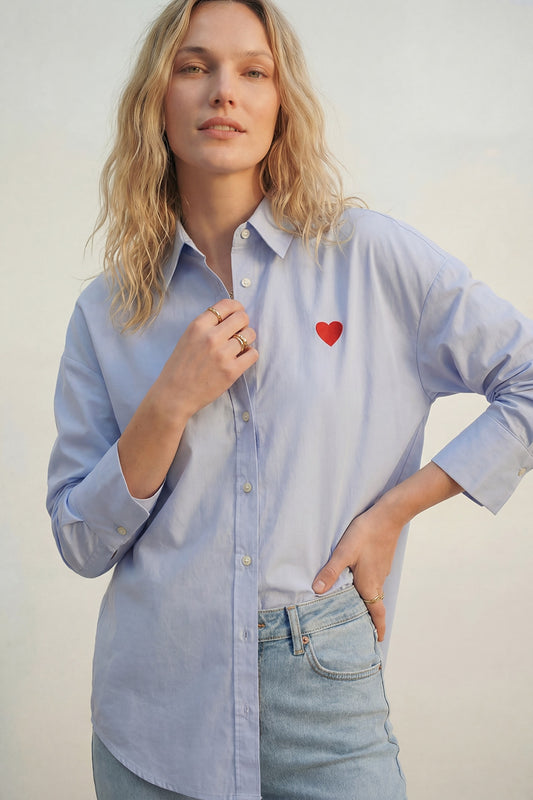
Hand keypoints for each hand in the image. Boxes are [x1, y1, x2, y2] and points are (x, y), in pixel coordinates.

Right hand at [155, 298, 257, 419]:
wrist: (174, 395)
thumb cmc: (179, 367)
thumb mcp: (187, 338)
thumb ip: (206, 326)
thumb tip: (230, 318)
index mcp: (198, 326)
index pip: (226, 305)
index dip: (236, 307)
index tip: (238, 313)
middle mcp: (211, 337)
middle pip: (242, 317)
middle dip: (244, 323)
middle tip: (239, 332)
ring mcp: (222, 354)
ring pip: (250, 335)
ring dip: (247, 340)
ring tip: (239, 348)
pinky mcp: (232, 371)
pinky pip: (253, 354)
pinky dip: (249, 355)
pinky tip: (240, 359)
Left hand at [312, 501, 403, 641]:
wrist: (389, 515)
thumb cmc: (367, 533)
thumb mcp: (344, 552)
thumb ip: (331, 571)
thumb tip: (317, 590)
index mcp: (370, 584)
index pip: (377, 613)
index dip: (378, 628)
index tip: (378, 642)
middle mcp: (377, 581)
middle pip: (374, 606)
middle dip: (368, 619)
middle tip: (360, 631)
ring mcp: (380, 570)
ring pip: (373, 592)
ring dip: (366, 603)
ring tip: (353, 609)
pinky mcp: (380, 560)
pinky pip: (373, 580)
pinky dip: (366, 588)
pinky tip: (354, 582)